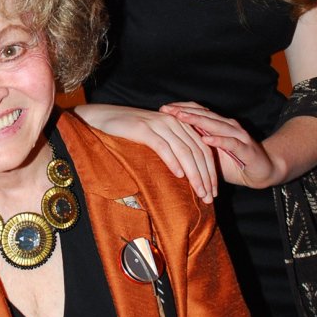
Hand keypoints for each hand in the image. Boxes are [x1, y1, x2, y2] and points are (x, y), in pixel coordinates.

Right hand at [76, 103, 216, 202]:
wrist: (103, 119)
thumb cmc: (130, 133)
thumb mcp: (157, 139)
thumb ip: (173, 149)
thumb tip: (188, 176)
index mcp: (180, 124)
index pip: (203, 149)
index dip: (211, 171)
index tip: (214, 192)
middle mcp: (174, 122)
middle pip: (197, 151)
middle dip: (206, 176)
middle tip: (209, 197)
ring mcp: (159, 124)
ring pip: (184, 150)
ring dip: (194, 173)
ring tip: (199, 191)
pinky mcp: (143, 128)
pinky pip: (163, 146)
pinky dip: (173, 161)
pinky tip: (179, 175)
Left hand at [159, 102, 277, 188]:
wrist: (263, 171)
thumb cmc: (234, 163)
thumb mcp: (210, 154)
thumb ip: (195, 147)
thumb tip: (170, 147)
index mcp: (218, 125)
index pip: (197, 111)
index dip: (181, 108)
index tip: (162, 108)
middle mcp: (228, 126)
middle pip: (203, 114)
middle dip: (184, 111)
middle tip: (166, 109)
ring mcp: (238, 135)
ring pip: (215, 124)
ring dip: (197, 120)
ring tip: (181, 117)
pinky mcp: (246, 148)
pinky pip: (231, 143)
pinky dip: (218, 140)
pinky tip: (206, 138)